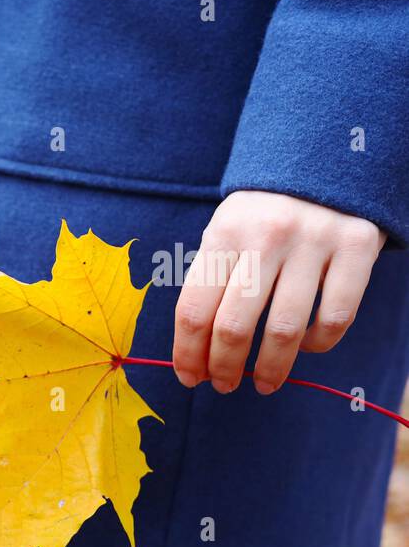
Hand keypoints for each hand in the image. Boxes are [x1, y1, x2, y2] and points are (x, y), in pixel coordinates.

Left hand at [172, 191, 385, 394]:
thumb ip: (212, 281)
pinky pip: (336, 316)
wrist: (327, 161)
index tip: (189, 377)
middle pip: (233, 326)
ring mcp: (315, 240)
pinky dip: (319, 343)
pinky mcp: (358, 245)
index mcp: (224, 233)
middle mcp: (267, 235)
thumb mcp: (227, 232)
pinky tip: (306, 346)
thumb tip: (195, 352)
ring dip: (271, 368)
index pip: (194, 310)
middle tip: (224, 385)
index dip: (188, 354)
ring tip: (264, 383)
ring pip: (285, 329)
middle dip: (224, 367)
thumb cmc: (264, 213)